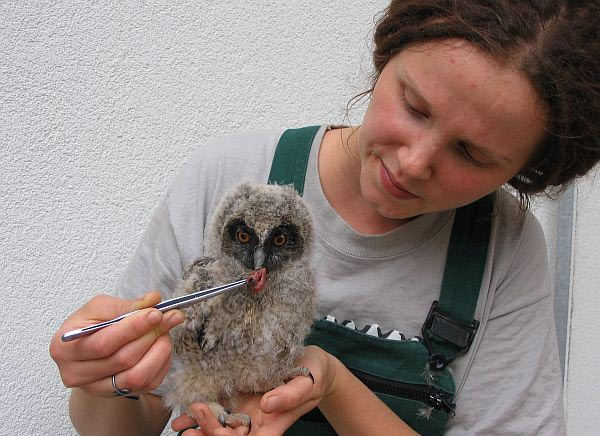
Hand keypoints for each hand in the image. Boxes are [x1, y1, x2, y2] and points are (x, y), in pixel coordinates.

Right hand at [49, 291, 183, 398]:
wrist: (88, 349)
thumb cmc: (90, 325)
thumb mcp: (99, 308)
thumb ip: (125, 304)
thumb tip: (153, 300)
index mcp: (65, 348)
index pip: (104, 342)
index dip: (133, 328)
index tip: (156, 314)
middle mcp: (76, 374)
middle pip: (123, 359)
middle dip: (151, 335)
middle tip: (171, 317)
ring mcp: (96, 389)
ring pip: (138, 376)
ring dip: (159, 351)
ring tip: (166, 331)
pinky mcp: (117, 394)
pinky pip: (148, 383)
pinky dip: (161, 363)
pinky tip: (162, 346)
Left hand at [171, 345, 337, 435]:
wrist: (311, 362)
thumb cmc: (314, 373)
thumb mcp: (307, 383)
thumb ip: (290, 395)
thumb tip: (267, 404)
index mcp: (273, 424)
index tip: (216, 434)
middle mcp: (256, 421)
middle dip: (209, 433)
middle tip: (190, 427)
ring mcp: (245, 408)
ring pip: (219, 424)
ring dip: (199, 426)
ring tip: (180, 424)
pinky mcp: (238, 394)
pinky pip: (217, 405)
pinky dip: (200, 410)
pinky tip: (184, 411)